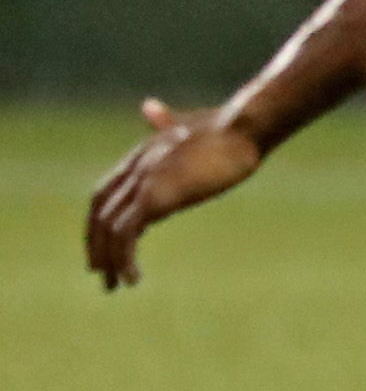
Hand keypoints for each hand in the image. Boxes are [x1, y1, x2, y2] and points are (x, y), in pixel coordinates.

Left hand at [85, 99, 263, 289]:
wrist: (243, 127)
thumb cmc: (228, 127)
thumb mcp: (190, 125)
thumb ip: (166, 121)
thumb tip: (147, 106)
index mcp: (142, 153)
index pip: (105, 191)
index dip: (100, 220)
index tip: (106, 244)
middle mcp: (135, 166)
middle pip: (99, 210)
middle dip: (96, 242)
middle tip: (102, 272)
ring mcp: (142, 181)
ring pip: (108, 227)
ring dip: (108, 259)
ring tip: (117, 284)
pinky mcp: (154, 196)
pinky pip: (125, 235)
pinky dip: (123, 259)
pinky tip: (135, 279)